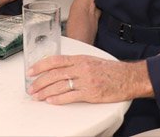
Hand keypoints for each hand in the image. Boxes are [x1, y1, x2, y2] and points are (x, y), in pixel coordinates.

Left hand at [26, 55, 150, 103]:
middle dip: (39, 82)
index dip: (40, 66)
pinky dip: (59, 99)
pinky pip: (71, 96)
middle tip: (31, 88)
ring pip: (60, 86)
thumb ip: (75, 64)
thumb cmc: (111, 70)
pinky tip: (51, 101)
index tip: (30, 72)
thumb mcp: (91, 60)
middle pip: (54, 74)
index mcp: (80, 59)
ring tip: (37, 96)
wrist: (129, 77)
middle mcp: (81, 68)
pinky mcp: (91, 94)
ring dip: (45, 92)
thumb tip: (58, 69)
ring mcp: (86, 81)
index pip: (55, 61)